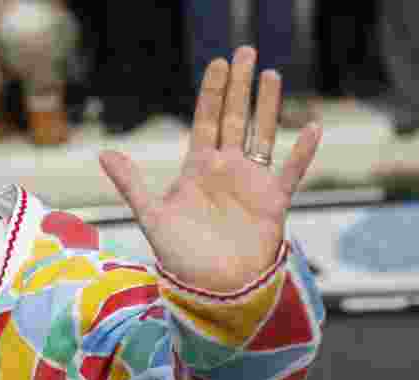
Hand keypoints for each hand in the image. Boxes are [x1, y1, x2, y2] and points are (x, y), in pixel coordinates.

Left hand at [99, 46, 321, 292]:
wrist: (214, 289)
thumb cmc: (181, 257)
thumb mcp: (152, 217)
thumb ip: (131, 184)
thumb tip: (103, 153)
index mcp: (198, 169)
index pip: (206, 121)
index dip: (212, 92)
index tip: (217, 63)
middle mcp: (226, 169)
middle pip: (234, 118)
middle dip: (239, 86)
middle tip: (245, 51)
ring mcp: (251, 183)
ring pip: (262, 135)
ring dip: (267, 107)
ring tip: (271, 75)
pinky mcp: (273, 201)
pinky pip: (291, 171)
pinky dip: (303, 151)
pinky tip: (315, 127)